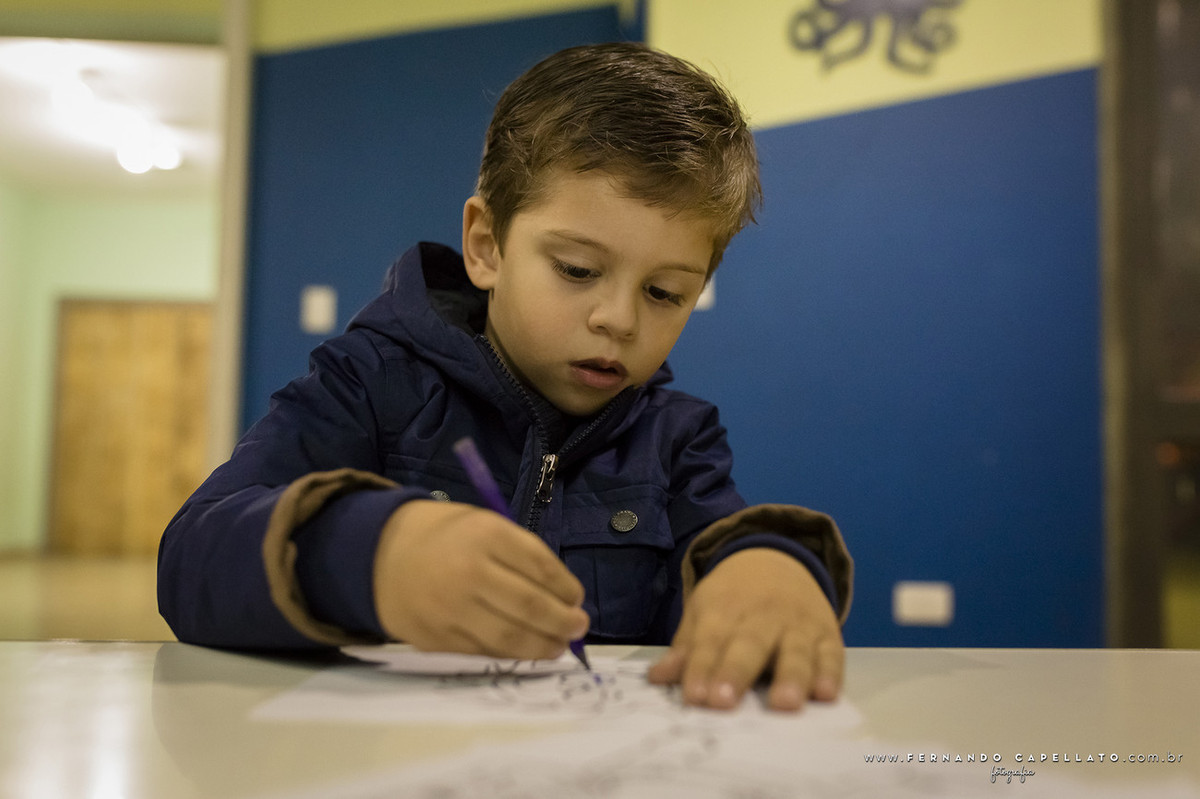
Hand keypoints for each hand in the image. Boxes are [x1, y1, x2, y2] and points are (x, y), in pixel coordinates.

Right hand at [373, 499, 589, 658]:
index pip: (540, 567)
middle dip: (563, 621)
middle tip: (579, 627)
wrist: (377, 555)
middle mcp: (469, 572)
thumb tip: (562, 595)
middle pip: (530, 606)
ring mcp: (451, 609)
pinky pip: (485, 651)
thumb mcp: (482, 525)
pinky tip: (527, 650)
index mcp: (485, 535)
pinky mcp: (437, 638)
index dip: (566, 588)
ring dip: (543, 645)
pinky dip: (512, 654)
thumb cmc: (443, 537)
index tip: (577, 598)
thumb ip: (520, 554)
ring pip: (510, 637)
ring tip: (559, 645)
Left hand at [646, 547, 842, 711]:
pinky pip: (832, 654)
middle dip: (736, 673)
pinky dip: (831, 673)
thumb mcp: (703, 610)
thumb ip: (686, 648)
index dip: (701, 668)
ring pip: (794, 651)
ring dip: (790, 677)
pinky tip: (826, 694)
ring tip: (783, 704)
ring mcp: (798, 624)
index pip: (710, 641)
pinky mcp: (828, 634)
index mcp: (725, 608)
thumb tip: (657, 678)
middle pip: (749, 645)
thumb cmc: (732, 598)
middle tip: (724, 702)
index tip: (694, 697)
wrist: (777, 560)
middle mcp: (763, 615)